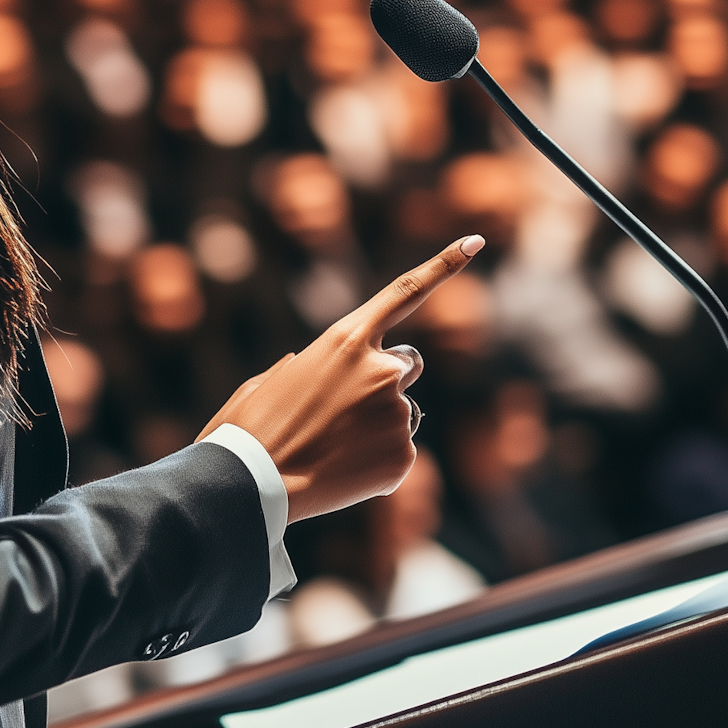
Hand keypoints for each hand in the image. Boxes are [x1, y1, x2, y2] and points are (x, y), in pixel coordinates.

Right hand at [198, 236, 484, 521]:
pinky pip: (398, 450)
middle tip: (344, 408)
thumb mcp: (275, 377)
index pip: (406, 292)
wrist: (252, 485)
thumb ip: (314, 364)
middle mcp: (381, 370)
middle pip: (407, 364)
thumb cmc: (252, 428)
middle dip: (386, 379)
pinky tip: (342, 470)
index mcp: (345, 338)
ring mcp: (396, 412)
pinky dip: (375, 460)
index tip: (476, 241)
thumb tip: (325, 375)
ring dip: (375, 424)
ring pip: (400, 411)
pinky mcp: (403, 455)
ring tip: (332, 445)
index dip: (444, 265)